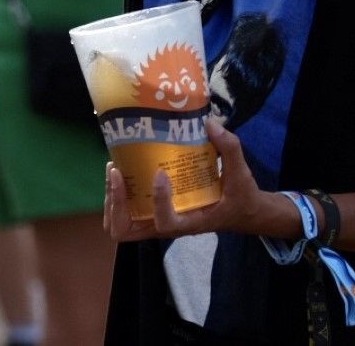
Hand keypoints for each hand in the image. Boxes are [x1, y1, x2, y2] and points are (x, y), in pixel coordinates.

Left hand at [103, 116, 298, 243]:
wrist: (242, 212)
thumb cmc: (240, 197)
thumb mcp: (241, 174)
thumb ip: (229, 148)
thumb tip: (209, 122)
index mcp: (191, 222)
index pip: (165, 222)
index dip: (158, 200)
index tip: (160, 172)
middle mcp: (169, 226)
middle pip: (126, 231)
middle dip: (117, 203)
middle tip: (119, 172)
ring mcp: (158, 221)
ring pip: (121, 224)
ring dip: (112, 200)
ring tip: (116, 169)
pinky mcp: (155, 213)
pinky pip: (126, 212)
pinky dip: (118, 196)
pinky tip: (123, 170)